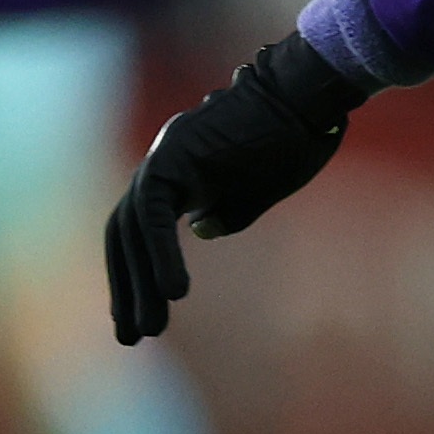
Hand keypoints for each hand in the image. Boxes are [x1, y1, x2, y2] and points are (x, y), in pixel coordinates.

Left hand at [103, 34, 366, 343]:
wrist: (308, 95)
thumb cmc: (295, 138)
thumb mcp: (259, 190)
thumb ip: (227, 212)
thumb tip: (201, 230)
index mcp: (178, 172)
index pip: (140, 230)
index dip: (136, 274)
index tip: (144, 318)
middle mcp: (161, 163)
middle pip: (124, 232)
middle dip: (126, 286)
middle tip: (132, 338)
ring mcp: (163, 156)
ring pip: (132, 228)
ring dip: (139, 283)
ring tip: (149, 329)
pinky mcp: (176, 157)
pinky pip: (155, 214)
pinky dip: (160, 255)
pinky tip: (176, 294)